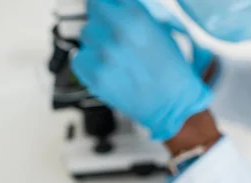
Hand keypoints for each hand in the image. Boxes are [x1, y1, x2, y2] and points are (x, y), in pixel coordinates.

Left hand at [73, 0, 212, 140]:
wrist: (172, 104)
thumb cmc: (171, 71)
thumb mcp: (160, 29)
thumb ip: (133, 14)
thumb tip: (114, 8)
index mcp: (135, 15)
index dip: (106, 8)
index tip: (107, 14)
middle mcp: (117, 30)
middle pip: (92, 15)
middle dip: (102, 25)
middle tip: (114, 40)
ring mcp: (103, 53)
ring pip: (85, 36)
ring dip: (96, 45)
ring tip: (114, 58)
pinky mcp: (94, 74)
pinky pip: (78, 59)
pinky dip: (88, 64)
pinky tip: (106, 70)